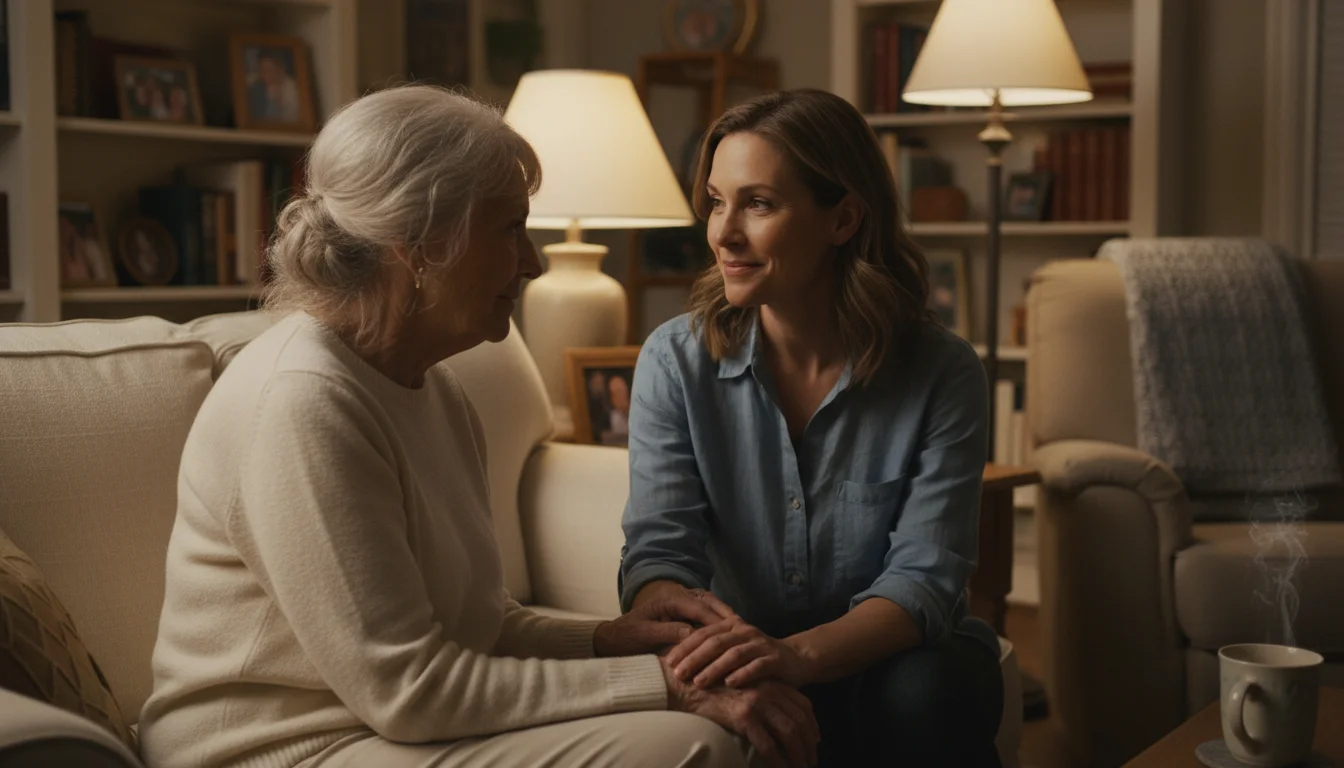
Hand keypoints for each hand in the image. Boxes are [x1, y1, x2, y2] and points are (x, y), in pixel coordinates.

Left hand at [594, 585, 733, 656]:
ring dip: (726, 619)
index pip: (698, 608)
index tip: (732, 632)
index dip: (716, 621)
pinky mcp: (687, 611)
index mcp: (671, 599)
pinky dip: (721, 622)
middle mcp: (681, 596)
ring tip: (744, 633)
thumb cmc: (627, 636)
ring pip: (713, 606)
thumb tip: (691, 634)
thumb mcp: (644, 634)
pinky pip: (709, 613)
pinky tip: (732, 636)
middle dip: (727, 617)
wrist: (614, 635)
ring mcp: (685, 602)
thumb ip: (667, 632)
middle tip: (746, 630)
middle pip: (710, 603)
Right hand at [662, 657, 818, 767]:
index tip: (814, 739)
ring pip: (789, 733)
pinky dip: (778, 760)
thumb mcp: (740, 683)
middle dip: (809, 743)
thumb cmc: (709, 685)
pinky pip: (768, 744)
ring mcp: (757, 702)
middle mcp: (768, 690)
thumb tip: (773, 714)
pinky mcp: (743, 716)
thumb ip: (759, 692)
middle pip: (800, 719)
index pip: (802, 703)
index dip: (812, 723)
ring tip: (801, 767)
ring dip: (798, 754)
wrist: (684, 683)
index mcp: (769, 681)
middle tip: (811, 760)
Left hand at [665, 616, 812, 688]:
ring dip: (714, 668)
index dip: (685, 647)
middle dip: (694, 658)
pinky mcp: (775, 658)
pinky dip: (743, 674)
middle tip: (678, 674)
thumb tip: (677, 663)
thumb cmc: (756, 657)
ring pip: (733, 654)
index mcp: (730, 625)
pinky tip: (730, 684)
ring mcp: (760, 643)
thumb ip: (711, 651)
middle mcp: (744, 631)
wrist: (795, 658)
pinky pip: (757, 666)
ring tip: (699, 682)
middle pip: (715, 642)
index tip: (668, 662)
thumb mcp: (733, 649)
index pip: (702, 633)